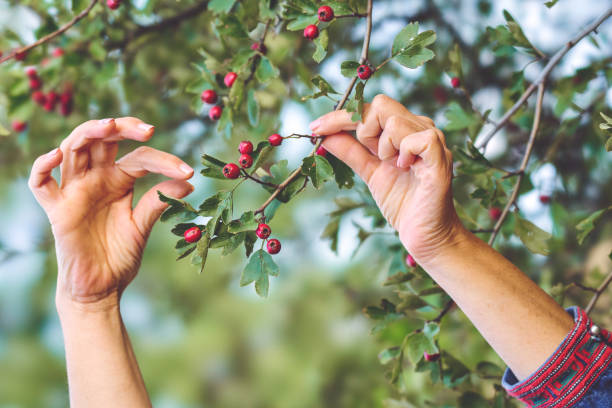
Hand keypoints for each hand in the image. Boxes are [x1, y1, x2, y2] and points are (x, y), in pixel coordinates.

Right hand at [29, 118, 193, 308]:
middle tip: (148, 129)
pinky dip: (42, 167)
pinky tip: (57, 155)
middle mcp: (95, 179)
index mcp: (118, 180)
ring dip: (88, 132)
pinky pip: (40, 184)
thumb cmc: (120, 256)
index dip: (163, 160)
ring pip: (72, 149)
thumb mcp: (142, 225)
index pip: (139, 157)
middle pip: (102, 140)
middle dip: (123, 128)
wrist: (101, 288)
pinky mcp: (57, 210)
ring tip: (110, 125)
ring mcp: (74, 191)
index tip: (188, 172)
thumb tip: (188, 182)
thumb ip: (159, 202)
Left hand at [311, 95, 463, 263]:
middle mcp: (420, 127)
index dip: (340, 115)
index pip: (368, 108)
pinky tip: (406, 169)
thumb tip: (324, 135)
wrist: (424, 234)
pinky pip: (418, 139)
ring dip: (384, 148)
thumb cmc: (403, 203)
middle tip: (375, 158)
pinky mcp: (441, 157)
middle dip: (365, 131)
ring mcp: (433, 140)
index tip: (315, 128)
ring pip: (395, 121)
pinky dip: (404, 153)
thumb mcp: (369, 172)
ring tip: (395, 167)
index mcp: (403, 129)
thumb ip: (350, 151)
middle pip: (381, 105)